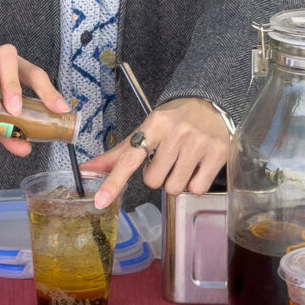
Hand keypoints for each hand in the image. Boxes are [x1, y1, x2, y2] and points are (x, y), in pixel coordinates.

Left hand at [83, 98, 231, 209]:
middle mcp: (175, 133)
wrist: (210, 103)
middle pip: (153, 180)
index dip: (114, 181)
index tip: (100, 200)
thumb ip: (119, 153)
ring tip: (182, 162)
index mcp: (154, 125)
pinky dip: (194, 184)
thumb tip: (88, 169)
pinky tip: (196, 167)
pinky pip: (196, 189)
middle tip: (167, 160)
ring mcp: (197, 143)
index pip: (129, 158)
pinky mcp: (217, 154)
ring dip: (175, 181)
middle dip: (158, 175)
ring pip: (174, 188)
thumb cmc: (174, 120)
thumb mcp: (147, 129)